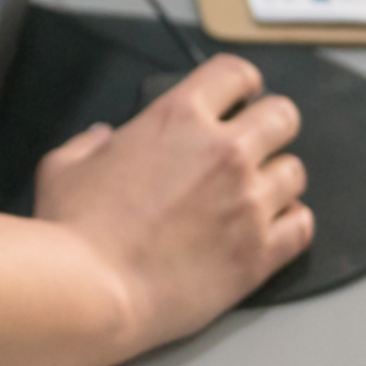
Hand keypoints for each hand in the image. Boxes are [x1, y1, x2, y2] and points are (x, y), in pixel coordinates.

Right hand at [32, 55, 312, 354]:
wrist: (93, 292)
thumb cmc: (74, 231)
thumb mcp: (63, 165)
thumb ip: (89, 143)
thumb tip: (102, 140)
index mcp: (178, 118)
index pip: (235, 73)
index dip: (242, 83)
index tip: (242, 96)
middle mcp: (224, 152)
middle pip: (283, 116)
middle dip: (270, 125)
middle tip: (256, 143)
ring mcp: (248, 202)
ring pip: (295, 172)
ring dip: (277, 179)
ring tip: (256, 195)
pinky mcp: (259, 252)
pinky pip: (302, 226)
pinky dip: (290, 224)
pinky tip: (272, 229)